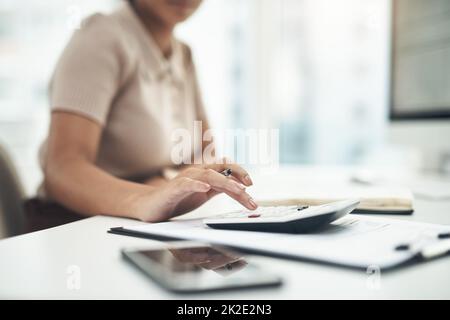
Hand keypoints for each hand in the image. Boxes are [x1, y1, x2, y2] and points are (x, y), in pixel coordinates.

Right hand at [135, 161, 256, 221]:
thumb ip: (220, 188)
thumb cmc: (178, 199)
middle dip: (237, 176)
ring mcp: (185, 179)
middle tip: (250, 188)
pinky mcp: (173, 189)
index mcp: (205, 174)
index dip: (240, 173)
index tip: (251, 185)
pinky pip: (186, 184)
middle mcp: (197, 172)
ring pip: (208, 175)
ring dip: (225, 182)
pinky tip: (205, 189)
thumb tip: (240, 188)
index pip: (226, 168)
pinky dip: (197, 185)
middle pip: (220, 169)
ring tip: (238, 191)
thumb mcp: (204, 194)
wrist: (151, 206)